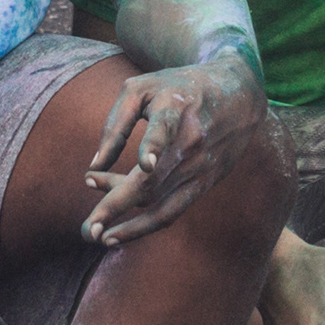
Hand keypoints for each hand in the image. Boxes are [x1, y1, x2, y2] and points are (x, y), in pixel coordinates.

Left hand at [79, 46, 270, 246]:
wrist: (238, 94)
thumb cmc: (179, 88)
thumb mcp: (142, 89)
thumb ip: (115, 125)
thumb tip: (94, 167)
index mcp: (176, 110)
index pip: (164, 130)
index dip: (155, 145)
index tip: (144, 163)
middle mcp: (192, 143)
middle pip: (150, 182)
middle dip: (116, 205)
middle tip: (86, 228)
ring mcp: (201, 167)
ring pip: (159, 204)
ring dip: (128, 225)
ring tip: (94, 235)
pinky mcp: (206, 183)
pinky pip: (172, 211)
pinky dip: (145, 225)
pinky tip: (118, 234)